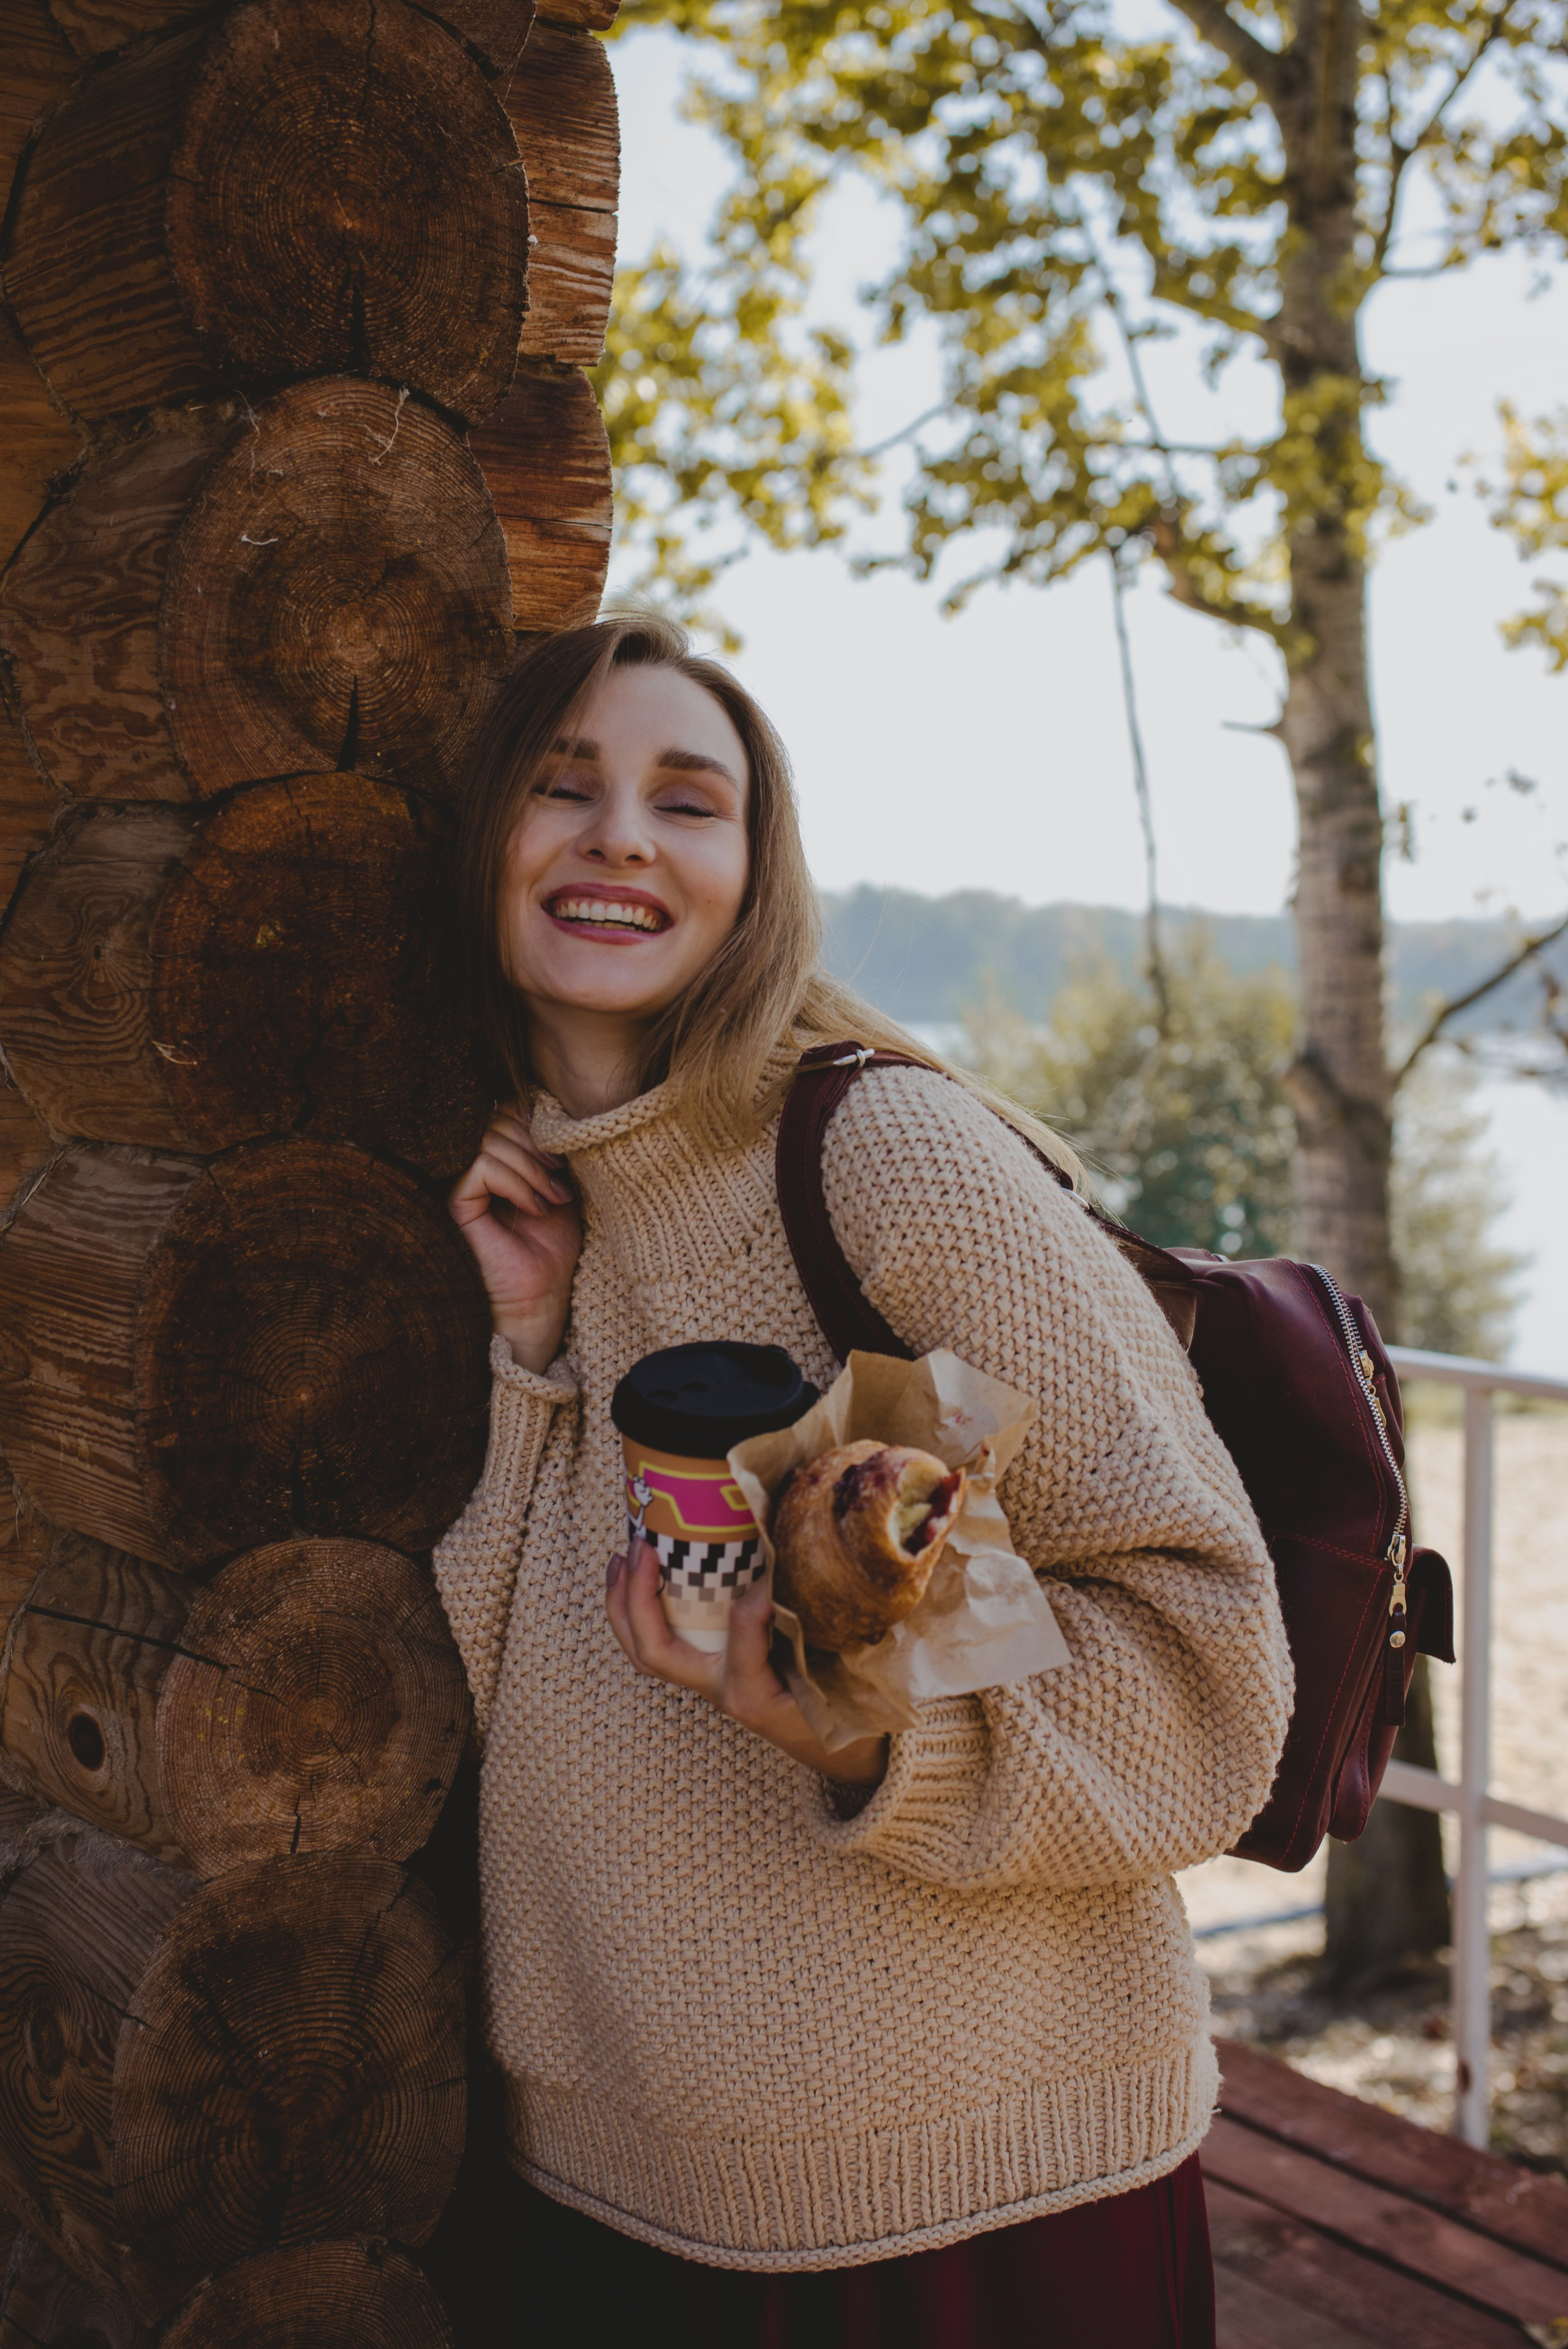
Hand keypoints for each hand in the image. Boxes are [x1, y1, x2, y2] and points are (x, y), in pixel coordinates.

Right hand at [448, 1103, 581, 1372]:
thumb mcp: (559, 1186)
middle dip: (537, 1142)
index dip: (534, 1119)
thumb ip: (549, 1149)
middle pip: (495, 1118)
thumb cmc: (550, 1248)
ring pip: (490, 1140)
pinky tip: (536, 1208)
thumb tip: (549, 1107)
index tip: (564, 1152)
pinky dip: (517, 1182)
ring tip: (554, 1197)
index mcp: (495, 1158)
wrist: (540, 1297)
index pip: (504, 1109)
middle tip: (561, 1175)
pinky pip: (481, 1166)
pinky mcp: (454, 1203)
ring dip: (533, 1167)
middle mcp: (471, 1167)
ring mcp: (460, 1183)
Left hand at [605, 1538, 888, 1788]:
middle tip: (644, 1548)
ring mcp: (706, 1681)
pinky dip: (643, 1608)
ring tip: (623, 1555)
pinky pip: (660, 1642)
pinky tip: (641, 1571)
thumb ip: (825, 1631)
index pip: (742, 1639)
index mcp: (753, 1694)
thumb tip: (807, 1575)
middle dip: (639, 1598)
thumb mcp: (840, 1674)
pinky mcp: (706, 1669)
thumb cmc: (840, 1704)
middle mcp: (719, 1690)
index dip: (753, 1603)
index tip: (768, 1574)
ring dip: (625, 1602)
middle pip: (655, 1652)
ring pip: (644, 1651)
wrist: (835, 1745)